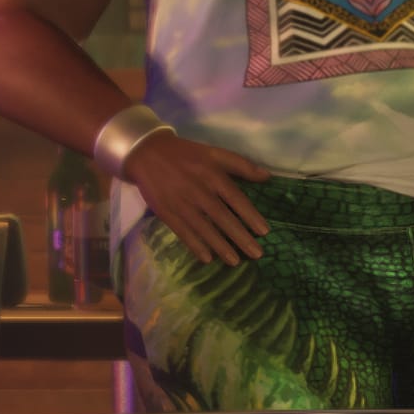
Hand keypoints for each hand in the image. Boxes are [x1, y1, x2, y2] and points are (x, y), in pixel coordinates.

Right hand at [120, 132, 270, 266]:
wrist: (146, 153)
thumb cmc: (185, 154)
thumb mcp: (214, 152)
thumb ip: (240, 164)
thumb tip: (267, 176)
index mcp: (212, 175)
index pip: (236, 199)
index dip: (251, 216)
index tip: (264, 232)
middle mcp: (198, 191)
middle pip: (223, 217)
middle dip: (240, 237)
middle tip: (257, 254)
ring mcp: (181, 203)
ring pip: (204, 228)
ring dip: (220, 246)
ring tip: (235, 261)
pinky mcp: (167, 212)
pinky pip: (183, 232)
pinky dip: (195, 245)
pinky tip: (207, 258)